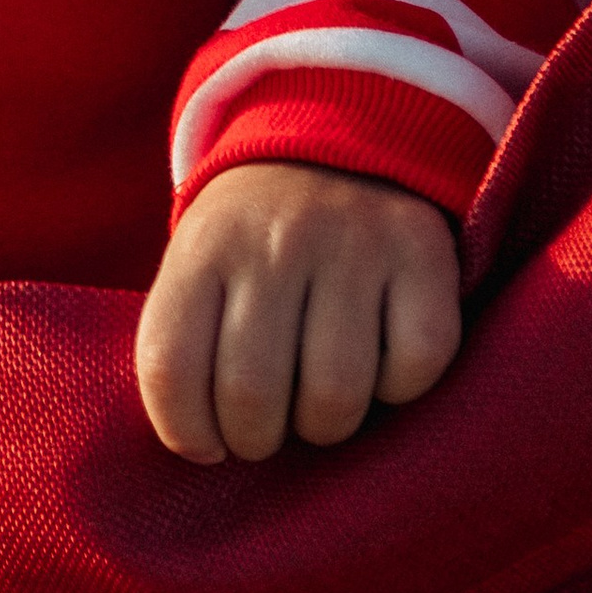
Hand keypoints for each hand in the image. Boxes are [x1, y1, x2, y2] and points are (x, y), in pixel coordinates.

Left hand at [135, 159, 460, 462]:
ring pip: (335, 396)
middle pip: (252, 395)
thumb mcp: (200, 269)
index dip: (185, 432)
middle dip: (258, 441)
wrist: (339, 144)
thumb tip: (198, 448)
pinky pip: (414, 367)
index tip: (206, 442)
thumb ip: (184, 347)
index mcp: (204, 248)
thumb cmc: (257, 245)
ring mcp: (351, 242)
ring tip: (320, 401)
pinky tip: (379, 363)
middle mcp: (274, 240)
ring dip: (326, 425)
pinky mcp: (421, 252)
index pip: (170, 366)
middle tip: (268, 429)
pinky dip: (398, 388)